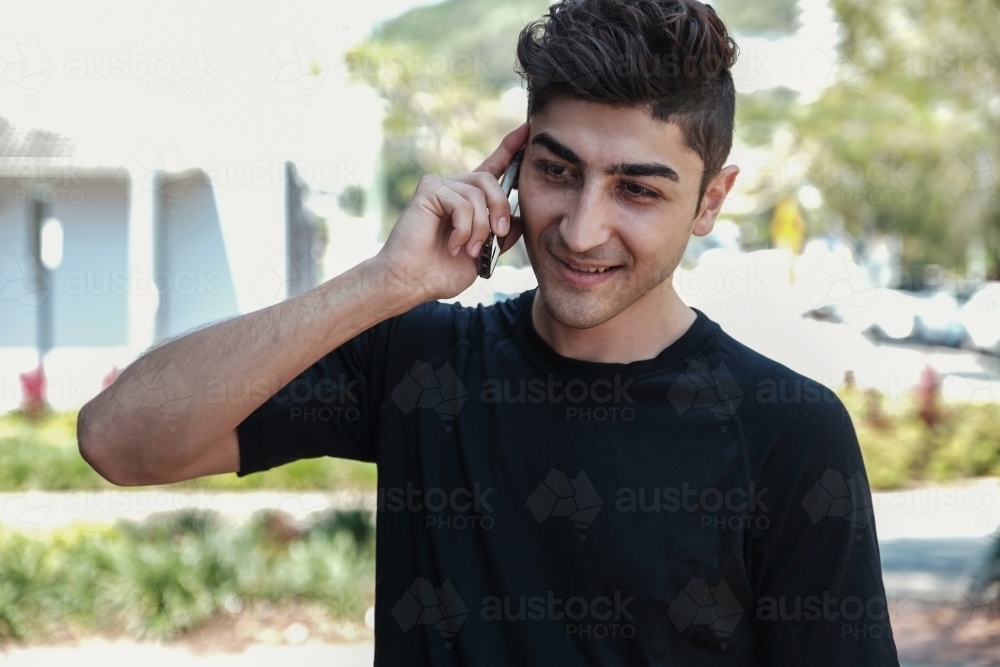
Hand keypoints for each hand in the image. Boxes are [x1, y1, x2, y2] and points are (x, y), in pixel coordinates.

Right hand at [375, 122, 528, 301]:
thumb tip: (521, 218)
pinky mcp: (428, 190)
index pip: (493, 168)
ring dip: (479, 228)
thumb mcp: (483, 254)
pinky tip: (453, 245)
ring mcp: (440, 187)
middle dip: (500, 209)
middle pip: (491, 181)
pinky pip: (461, 203)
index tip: (527, 130)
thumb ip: (501, 235)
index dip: (510, 148)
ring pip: (478, 194)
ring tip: (468, 250)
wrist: (412, 282)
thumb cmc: (441, 272)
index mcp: (468, 201)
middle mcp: (455, 188)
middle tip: (498, 235)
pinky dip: (463, 229)